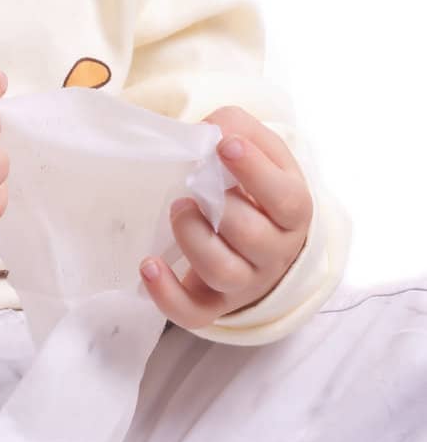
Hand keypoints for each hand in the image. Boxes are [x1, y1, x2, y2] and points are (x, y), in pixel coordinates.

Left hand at [138, 105, 312, 328]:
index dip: (256, 172)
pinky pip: (195, 314)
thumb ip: (238, 128)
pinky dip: (168, 296)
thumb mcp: (259, 148)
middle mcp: (275, 252)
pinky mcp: (215, 303)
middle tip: (195, 183)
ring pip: (224, 273)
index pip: (285, 198)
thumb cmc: (256, 184)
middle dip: (220, 207)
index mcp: (293, 211)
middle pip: (253, 238)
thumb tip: (210, 131)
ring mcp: (246, 282)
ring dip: (194, 239)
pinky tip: (148, 265)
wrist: (264, 233)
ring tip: (178, 210)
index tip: (225, 146)